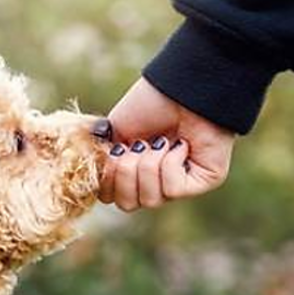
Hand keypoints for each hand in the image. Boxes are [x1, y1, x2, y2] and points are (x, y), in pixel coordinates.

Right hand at [98, 78, 235, 210]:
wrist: (179, 89)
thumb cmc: (149, 105)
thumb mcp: (112, 133)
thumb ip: (100, 160)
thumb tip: (90, 184)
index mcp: (132, 172)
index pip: (110, 197)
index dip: (107, 179)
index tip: (114, 150)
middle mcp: (155, 182)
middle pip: (127, 205)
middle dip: (125, 173)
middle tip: (137, 145)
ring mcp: (179, 183)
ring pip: (150, 200)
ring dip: (148, 166)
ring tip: (159, 142)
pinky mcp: (203, 181)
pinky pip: (173, 190)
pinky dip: (171, 164)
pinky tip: (181, 144)